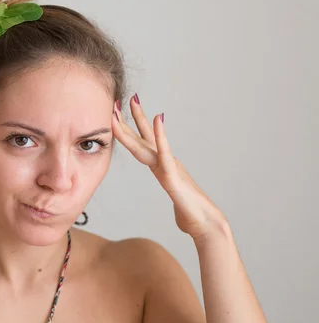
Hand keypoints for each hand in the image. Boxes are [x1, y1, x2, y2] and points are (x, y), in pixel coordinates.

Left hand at [111, 94, 227, 239]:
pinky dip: (160, 136)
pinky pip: (164, 152)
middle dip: (130, 117)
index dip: (128, 129)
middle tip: (118, 98)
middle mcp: (163, 162)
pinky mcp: (172, 176)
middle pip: (142, 136)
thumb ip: (173, 195)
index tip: (117, 113)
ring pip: (148, 140)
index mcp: (161, 166)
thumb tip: (176, 202)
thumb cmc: (190, 214)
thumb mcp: (175, 201)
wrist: (204, 224)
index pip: (141, 143)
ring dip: (139, 120)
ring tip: (133, 101)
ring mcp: (168, 166)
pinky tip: (159, 120)